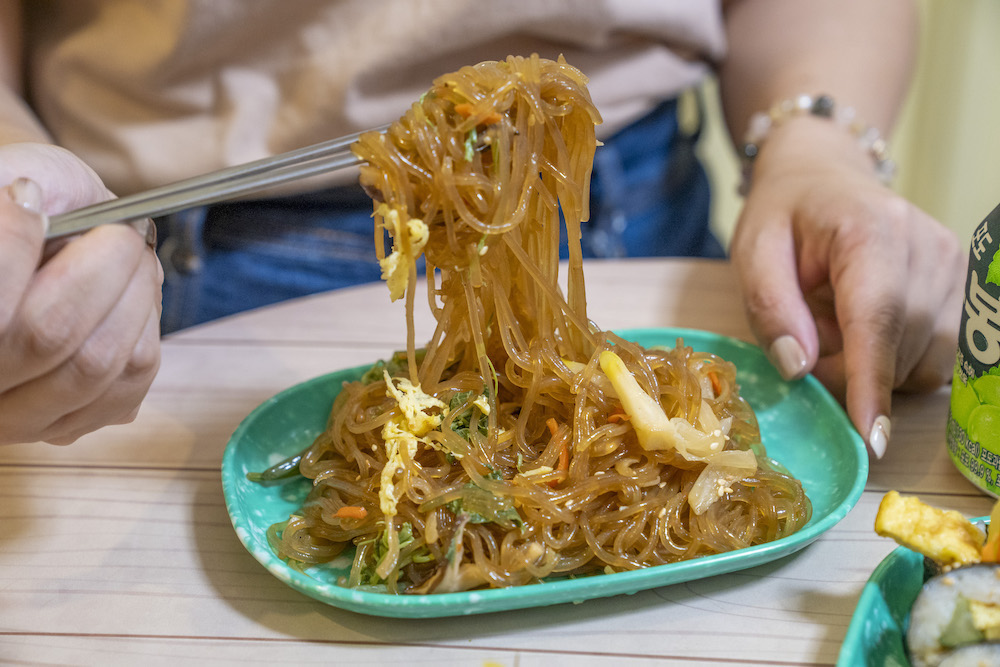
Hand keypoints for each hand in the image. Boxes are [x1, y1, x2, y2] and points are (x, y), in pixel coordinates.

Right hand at [0, 143, 162, 444]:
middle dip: (103, 266)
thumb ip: (8, 199)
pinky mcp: (67, 425)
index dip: (11, 241)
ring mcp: (15, 419)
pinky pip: (132, 379)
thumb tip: (27, 201)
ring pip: (97, 363)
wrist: (25, 241)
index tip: (32, 196)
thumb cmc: (16, 205)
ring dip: (135, 296)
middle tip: (116, 228)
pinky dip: (146, 326)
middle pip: (48, 335)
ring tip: (129, 257)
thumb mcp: (8, 179)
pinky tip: (130, 299)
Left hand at [729, 118, 965, 456]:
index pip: (879, 318)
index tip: (871, 438)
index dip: (873, 382)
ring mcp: (952, 267)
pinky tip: (863, 330)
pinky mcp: (960, 287)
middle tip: (803, 343)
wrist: (822, 176)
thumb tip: (800, 368)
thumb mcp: (753, 252)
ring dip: (873, 368)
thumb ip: (771, 308)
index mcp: (870, 231)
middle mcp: (926, 247)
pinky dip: (895, 361)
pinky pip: (936, 356)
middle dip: (848, 373)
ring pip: (925, 361)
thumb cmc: (784, 215)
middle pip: (899, 348)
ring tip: (832, 326)